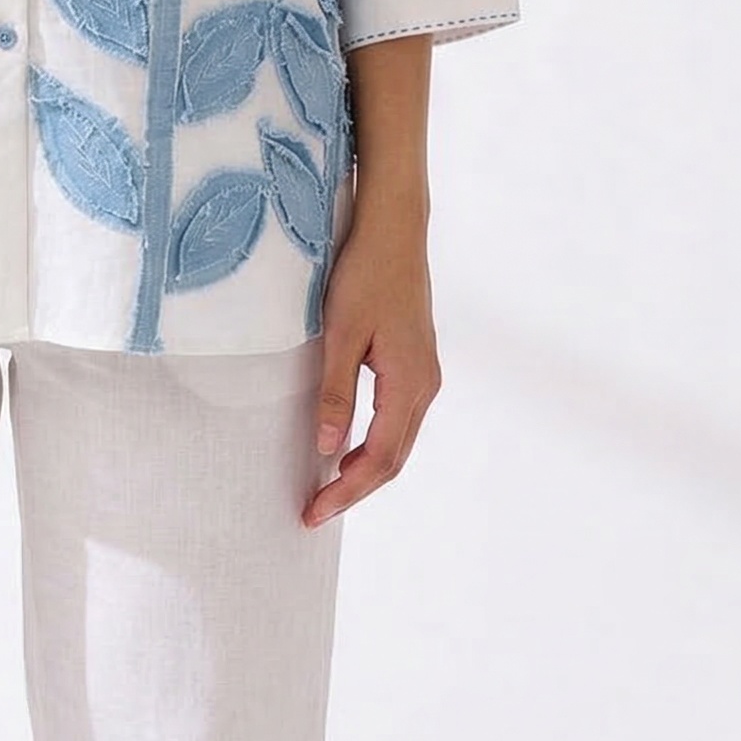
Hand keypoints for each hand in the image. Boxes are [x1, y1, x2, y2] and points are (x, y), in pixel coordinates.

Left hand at [302, 211, 440, 528]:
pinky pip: (398, 418)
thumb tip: (329, 448)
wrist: (395, 229)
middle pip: (394, 458)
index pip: (380, 459)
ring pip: (398, 440)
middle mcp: (425, 385)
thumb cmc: (365, 273)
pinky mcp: (416, 361)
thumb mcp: (342, 332)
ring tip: (328, 485)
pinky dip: (375, 442)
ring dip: (366, 468)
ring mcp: (425, 374)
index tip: (314, 511)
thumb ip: (336, 392)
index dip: (347, 491)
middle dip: (355, 488)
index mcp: (410, 384)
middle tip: (315, 509)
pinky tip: (350, 444)